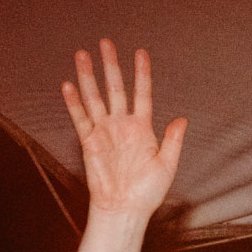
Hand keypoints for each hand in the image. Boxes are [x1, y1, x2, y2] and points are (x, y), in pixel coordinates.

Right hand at [61, 40, 186, 224]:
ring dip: (88, 76)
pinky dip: (74, 102)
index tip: (141, 52)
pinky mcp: (89, 141)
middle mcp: (122, 125)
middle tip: (106, 43)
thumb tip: (182, 119)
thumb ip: (173, 141)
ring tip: (82, 54)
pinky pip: (80, 117)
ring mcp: (104, 131)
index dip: (142, 73)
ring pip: (95, 97)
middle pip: (115, 88)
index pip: (142, 93)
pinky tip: (69, 85)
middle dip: (111, 65)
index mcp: (143, 128)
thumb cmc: (147, 192)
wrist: (125, 208)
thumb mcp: (167, 165)